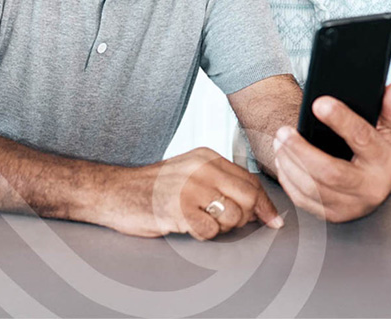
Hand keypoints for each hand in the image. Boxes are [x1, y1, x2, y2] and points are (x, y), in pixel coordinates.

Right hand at [94, 147, 283, 240]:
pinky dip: (202, 235)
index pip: (250, 180)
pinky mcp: (179, 209)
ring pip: (232, 217)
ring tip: (201, 220)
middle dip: (245, 218)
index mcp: (208, 156)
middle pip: (248, 198)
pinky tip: (187, 225)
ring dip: (221, 227)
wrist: (117, 190)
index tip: (273, 220)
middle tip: (227, 223)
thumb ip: (222, 181)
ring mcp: (191, 187)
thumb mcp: (192, 171)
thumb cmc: (155, 186)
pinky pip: (209, 231)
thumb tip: (257, 204)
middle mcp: (203, 167)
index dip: (264, 204)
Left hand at [273, 83, 390, 222]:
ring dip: (290, 164)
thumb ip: (390, 108)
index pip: (362, 138)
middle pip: (330, 172)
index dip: (340, 119)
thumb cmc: (383, 150)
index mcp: (385, 161)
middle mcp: (370, 187)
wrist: (387, 182)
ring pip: (313, 189)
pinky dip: (289, 180)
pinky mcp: (336, 215)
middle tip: (283, 132)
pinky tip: (283, 162)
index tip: (319, 104)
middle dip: (301, 151)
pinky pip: (305, 201)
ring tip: (279, 143)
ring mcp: (353, 205)